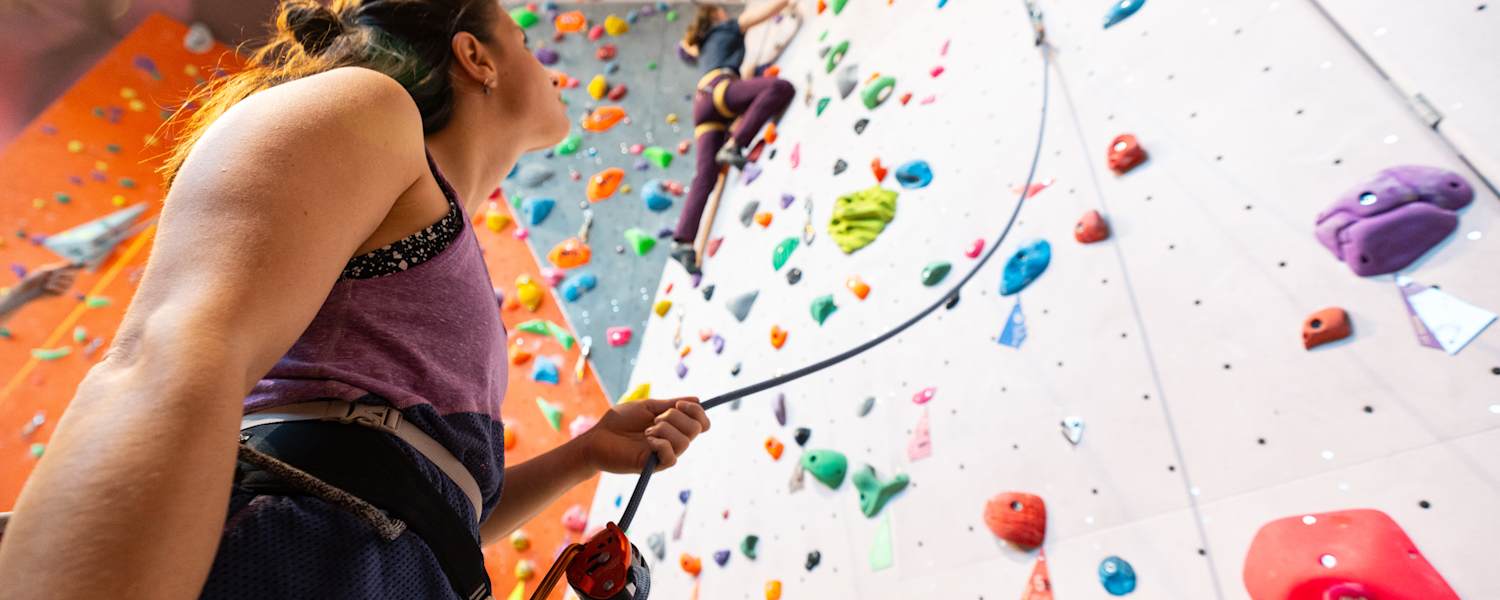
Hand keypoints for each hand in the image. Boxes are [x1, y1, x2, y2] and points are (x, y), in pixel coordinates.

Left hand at [12, 263, 79, 299]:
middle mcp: (61, 278)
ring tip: (47, 283)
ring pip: (69, 282)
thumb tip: (72, 262)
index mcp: (58, 270)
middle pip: (72, 275)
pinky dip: (55, 288)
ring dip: (57, 281)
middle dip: (62, 275)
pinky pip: (63, 289)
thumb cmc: (34, 279)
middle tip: (51, 276)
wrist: (27, 291)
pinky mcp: (60, 294)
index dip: (80, 265)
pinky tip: (47, 288)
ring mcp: (61, 286)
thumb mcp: (46, 270)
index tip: (88, 263)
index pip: (72, 267)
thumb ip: (60, 266)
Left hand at [577, 398, 710, 473]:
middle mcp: (672, 441)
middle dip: (676, 417)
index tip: (679, 404)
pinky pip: (671, 457)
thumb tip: (697, 399)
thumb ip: (671, 404)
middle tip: (655, 418)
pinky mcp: (654, 465)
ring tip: (647, 430)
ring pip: (685, 442)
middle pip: (695, 429)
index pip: (701, 423)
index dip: (697, 411)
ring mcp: (664, 454)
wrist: (598, 437)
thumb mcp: (648, 407)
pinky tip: (647, 440)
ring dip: (665, 429)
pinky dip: (661, 444)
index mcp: (673, 427)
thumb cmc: (619, 421)